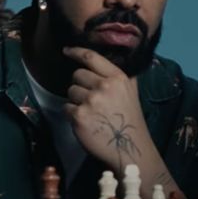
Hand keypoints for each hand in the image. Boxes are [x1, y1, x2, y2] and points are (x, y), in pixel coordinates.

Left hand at [62, 47, 148, 168]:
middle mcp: (104, 86)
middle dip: (80, 85)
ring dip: (76, 101)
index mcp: (117, 78)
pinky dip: (72, 114)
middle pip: (77, 75)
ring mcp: (90, 101)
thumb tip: (104, 60)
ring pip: (70, 91)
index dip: (76, 52)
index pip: (91, 57)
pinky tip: (86, 122)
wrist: (129, 148)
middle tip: (90, 98)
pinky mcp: (79, 116)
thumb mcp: (131, 91)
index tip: (66, 51)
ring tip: (90, 112)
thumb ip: (118, 75)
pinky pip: (66, 108)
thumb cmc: (129, 119)